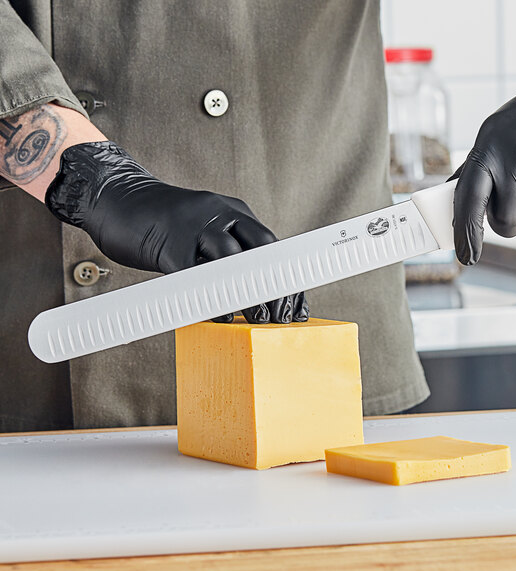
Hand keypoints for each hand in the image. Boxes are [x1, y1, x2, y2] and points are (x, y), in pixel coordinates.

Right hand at [45, 141, 307, 323]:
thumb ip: (227, 252)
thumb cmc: (163, 226)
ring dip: (249, 295)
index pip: (273, 248)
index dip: (288, 281)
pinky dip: (211, 299)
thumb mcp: (204, 230)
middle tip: (279, 321)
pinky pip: (196, 275)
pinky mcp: (168, 243)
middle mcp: (219, 214)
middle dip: (275, 288)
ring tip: (259, 323)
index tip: (296, 311)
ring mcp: (194, 226)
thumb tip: (253, 293)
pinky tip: (222, 319)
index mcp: (234, 212)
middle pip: (261, 252)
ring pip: (233, 261)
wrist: (115, 198)